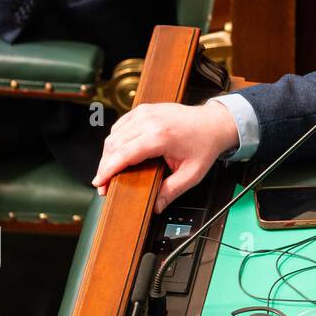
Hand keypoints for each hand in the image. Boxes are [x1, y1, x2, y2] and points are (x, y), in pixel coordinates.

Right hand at [92, 101, 239, 211]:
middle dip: (105, 166)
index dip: (106, 171)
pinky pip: (121, 125)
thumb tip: (156, 207)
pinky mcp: (144, 109)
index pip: (122, 154)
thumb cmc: (205, 144)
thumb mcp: (192, 174)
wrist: (215, 122)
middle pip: (113, 145)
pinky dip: (115, 140)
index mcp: (160, 136)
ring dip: (108, 153)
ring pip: (114, 134)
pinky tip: (119, 153)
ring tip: (111, 171)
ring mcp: (146, 112)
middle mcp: (149, 121)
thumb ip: (172, 191)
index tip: (99, 183)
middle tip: (104, 183)